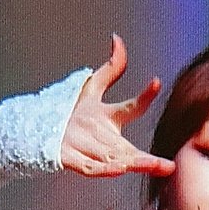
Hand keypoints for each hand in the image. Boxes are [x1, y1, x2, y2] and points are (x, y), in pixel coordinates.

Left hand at [60, 33, 176, 178]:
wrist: (40, 129)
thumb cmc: (67, 112)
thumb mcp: (90, 88)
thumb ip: (110, 69)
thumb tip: (118, 40)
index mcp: (110, 119)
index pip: (132, 108)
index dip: (144, 95)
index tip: (156, 82)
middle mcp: (105, 139)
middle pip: (129, 149)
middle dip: (148, 158)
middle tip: (168, 165)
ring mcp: (91, 152)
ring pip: (117, 161)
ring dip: (133, 164)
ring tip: (149, 165)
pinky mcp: (74, 161)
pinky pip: (92, 168)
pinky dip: (105, 169)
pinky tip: (118, 168)